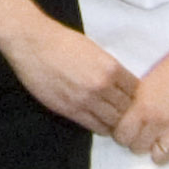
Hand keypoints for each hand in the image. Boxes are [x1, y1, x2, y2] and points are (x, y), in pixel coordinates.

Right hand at [0, 0, 137, 136]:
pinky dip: (101, 127)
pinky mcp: (71, 109)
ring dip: (114, 121)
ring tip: (112, 120)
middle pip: (127, 108)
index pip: (135, 91)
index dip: (133, 96)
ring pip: (113, 120)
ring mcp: (87, 99)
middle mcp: (102, 85)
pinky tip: (100, 123)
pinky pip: (95, 126)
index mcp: (111, 67)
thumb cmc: (62, 41)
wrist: (33, 43)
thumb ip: (109, 68)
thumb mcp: (94, 49)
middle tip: (123, 113)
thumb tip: (121, 83)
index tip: (130, 98)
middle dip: (126, 111)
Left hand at [113, 38, 168, 168]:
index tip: (131, 129)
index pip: (122, 135)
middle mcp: (157, 121)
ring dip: (160, 150)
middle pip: (138, 148)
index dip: (125, 133)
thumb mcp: (149, 79)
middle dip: (141, 142)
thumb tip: (129, 115)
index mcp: (142, 105)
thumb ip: (138, 100)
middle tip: (148, 133)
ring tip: (165, 140)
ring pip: (160, 157)